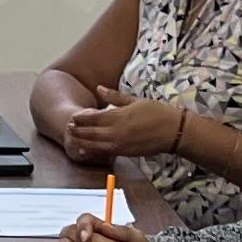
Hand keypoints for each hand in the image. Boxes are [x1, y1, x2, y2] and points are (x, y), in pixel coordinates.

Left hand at [58, 84, 187, 166]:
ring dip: (83, 142)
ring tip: (73, 140)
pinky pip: (105, 152)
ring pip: (95, 145)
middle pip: (90, 133)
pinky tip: (87, 150)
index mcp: (118, 116)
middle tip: (68, 129)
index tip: (73, 117)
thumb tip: (99, 88)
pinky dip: (94, 151)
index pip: (93, 118)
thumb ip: (114, 97)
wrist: (173, 132)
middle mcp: (116, 132)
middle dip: (78, 131)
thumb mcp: (135, 100)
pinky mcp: (125, 153)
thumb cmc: (157, 113)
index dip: (81, 118)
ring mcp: (120, 144)